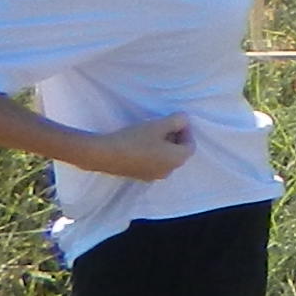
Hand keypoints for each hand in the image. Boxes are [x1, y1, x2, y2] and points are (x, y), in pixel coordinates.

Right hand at [76, 115, 194, 182]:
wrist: (104, 155)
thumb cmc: (135, 139)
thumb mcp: (158, 125)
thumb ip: (177, 120)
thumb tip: (185, 119)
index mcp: (177, 160)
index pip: (190, 145)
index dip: (186, 131)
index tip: (174, 120)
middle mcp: (169, 171)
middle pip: (178, 152)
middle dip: (174, 137)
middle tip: (163, 125)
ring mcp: (153, 176)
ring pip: (165, 158)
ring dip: (163, 145)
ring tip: (151, 133)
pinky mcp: (139, 176)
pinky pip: (153, 162)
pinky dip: (152, 153)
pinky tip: (139, 143)